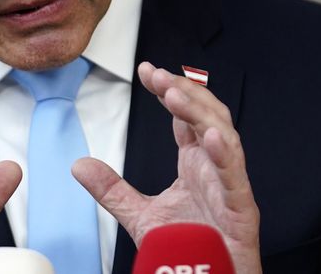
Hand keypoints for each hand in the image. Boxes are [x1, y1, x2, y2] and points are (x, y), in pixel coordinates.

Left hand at [73, 62, 261, 273]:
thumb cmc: (189, 251)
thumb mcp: (139, 215)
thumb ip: (112, 189)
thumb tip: (79, 165)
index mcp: (195, 164)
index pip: (184, 116)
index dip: (169, 91)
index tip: (146, 71)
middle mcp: (214, 169)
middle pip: (207, 117)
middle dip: (184, 91)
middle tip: (158, 75)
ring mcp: (230, 187)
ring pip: (223, 138)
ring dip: (199, 113)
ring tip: (174, 93)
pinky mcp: (242, 211)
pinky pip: (235, 178)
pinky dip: (224, 154)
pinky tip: (208, 136)